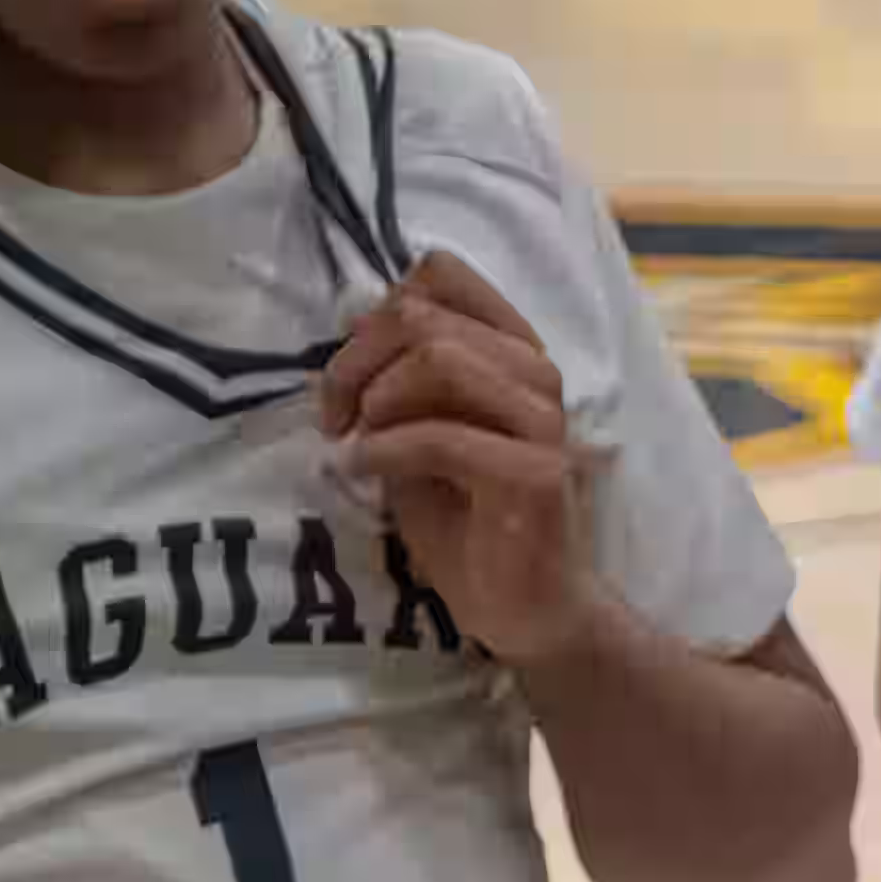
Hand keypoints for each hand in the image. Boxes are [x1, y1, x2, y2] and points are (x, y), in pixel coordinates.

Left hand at [317, 254, 612, 673]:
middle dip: (355, 362)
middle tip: (336, 418)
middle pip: (423, 316)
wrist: (523, 607)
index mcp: (512, 353)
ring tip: (361, 444)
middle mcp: (537, 375)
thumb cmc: (466, 519)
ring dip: (376, 401)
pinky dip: (384, 451)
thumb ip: (399, 374)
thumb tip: (353, 322)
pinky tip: (369, 474)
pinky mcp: (537, 475)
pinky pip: (441, 435)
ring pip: (439, 359)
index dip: (377, 312)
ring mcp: (544, 425)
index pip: (443, 274)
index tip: (354, 375)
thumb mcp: (416, 428)